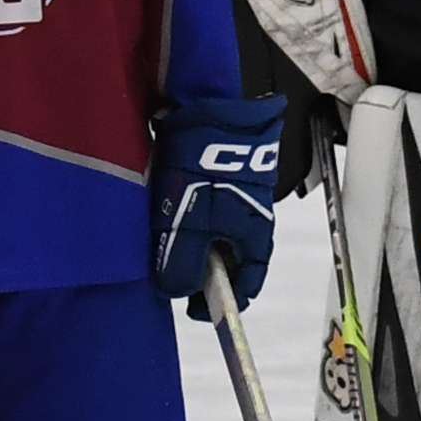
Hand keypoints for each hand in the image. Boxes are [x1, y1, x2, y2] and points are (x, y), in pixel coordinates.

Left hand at [152, 96, 288, 312]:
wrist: (207, 111)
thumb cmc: (202, 170)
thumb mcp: (186, 228)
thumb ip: (181, 267)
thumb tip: (178, 292)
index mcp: (255, 238)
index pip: (247, 284)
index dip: (221, 302)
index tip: (194, 308)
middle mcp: (255, 218)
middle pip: (230, 257)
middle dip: (203, 269)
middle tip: (171, 271)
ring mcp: (243, 193)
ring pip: (219, 231)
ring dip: (194, 240)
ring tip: (165, 236)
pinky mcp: (227, 172)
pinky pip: (210, 205)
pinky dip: (191, 214)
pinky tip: (169, 207)